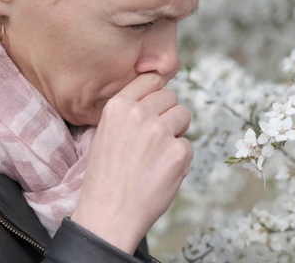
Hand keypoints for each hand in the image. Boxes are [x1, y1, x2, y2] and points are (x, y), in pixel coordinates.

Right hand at [71, 73, 191, 252]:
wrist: (109, 215)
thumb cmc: (107, 177)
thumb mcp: (106, 134)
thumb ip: (130, 113)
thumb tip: (159, 96)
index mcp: (118, 106)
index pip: (150, 79)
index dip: (156, 92)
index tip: (157, 103)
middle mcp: (140, 114)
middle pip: (171, 97)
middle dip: (168, 114)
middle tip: (156, 138)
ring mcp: (161, 132)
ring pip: (184, 116)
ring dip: (177, 132)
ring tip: (158, 155)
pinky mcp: (179, 152)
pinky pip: (188, 145)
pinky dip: (180, 159)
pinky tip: (161, 173)